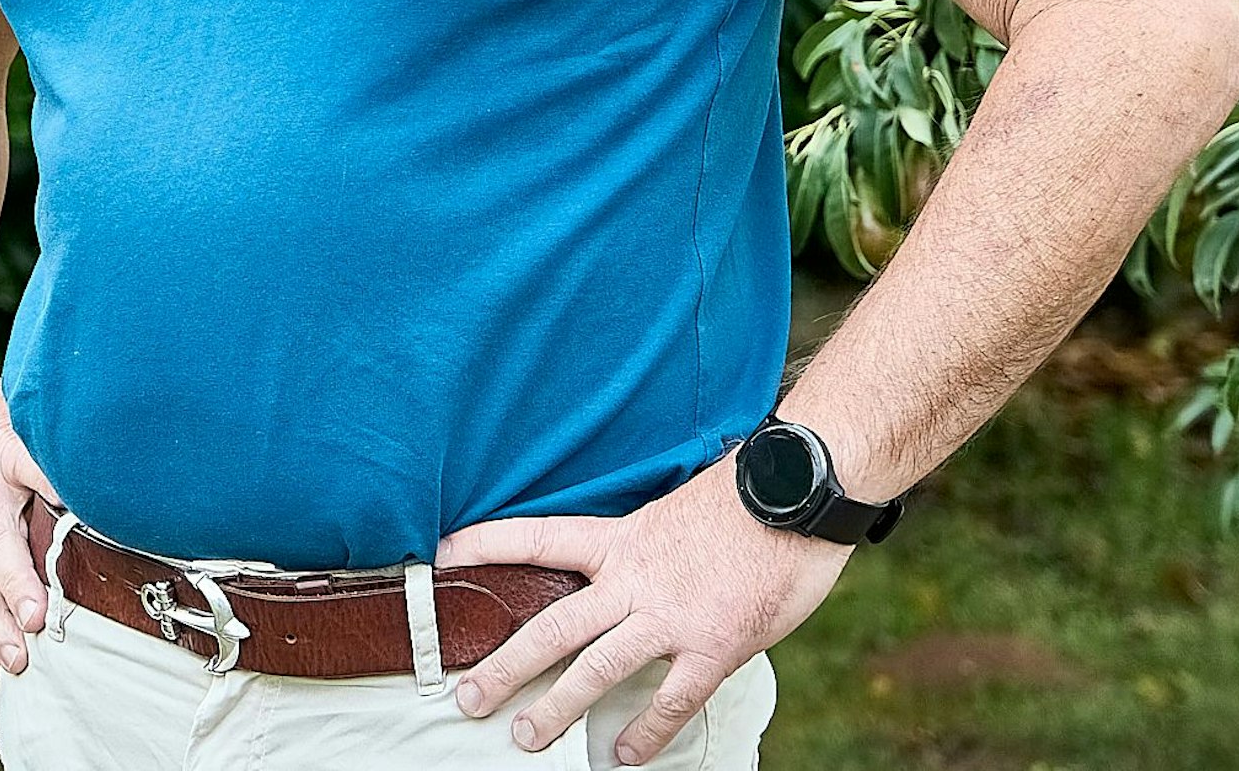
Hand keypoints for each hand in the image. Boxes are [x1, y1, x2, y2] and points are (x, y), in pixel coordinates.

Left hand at [432, 453, 850, 764]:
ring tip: (524, 736)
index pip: (540, 537)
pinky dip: (645, 732)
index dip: (489, 545)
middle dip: (506, 663)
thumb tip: (630, 569)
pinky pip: (670, 699)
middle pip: (554, 625)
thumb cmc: (743, 496)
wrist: (795, 494)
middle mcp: (635, 577)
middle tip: (467, 695)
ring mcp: (671, 615)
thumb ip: (646, 546)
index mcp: (623, 536)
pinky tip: (624, 756)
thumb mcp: (677, 507)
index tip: (443, 556)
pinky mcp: (713, 646)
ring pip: (597, 669)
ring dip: (556, 706)